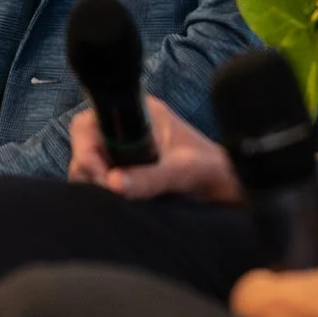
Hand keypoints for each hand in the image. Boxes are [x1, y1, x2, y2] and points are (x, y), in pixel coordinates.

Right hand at [68, 97, 241, 203]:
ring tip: (120, 199)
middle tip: (110, 192)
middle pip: (86, 146)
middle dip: (90, 170)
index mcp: (141, 113)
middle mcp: (129, 128)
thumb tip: (112, 184)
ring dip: (97, 185)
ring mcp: (127, 150)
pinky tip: (122, 203)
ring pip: (90, 166)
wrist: (231, 189)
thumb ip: (149, 178)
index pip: (92, 122)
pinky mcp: (128, 171)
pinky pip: (102, 181)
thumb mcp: (182, 172)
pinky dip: (105, 193)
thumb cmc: (213, 171)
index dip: (86, 147)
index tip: (100, 174)